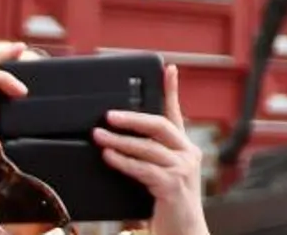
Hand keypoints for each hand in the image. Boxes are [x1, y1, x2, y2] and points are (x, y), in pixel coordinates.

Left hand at [93, 64, 207, 234]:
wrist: (184, 233)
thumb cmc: (168, 206)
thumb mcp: (161, 177)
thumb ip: (148, 160)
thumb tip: (117, 145)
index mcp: (185, 148)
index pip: (177, 114)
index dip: (172, 90)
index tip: (167, 68)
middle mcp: (188, 154)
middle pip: (160, 126)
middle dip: (132, 117)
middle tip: (108, 114)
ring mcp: (182, 169)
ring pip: (148, 147)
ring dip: (120, 140)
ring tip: (99, 136)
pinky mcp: (172, 186)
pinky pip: (143, 169)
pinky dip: (123, 161)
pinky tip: (109, 157)